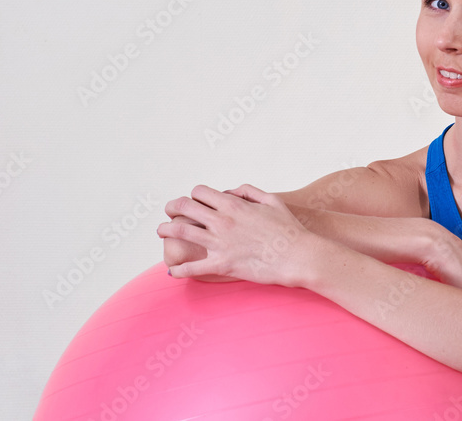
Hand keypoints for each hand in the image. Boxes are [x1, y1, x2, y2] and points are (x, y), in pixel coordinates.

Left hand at [157, 183, 318, 286]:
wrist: (299, 256)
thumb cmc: (289, 229)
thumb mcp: (272, 200)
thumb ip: (249, 191)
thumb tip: (231, 191)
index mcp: (233, 204)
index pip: (199, 192)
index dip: (192, 195)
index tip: (192, 202)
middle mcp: (222, 221)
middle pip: (184, 208)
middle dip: (172, 208)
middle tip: (168, 212)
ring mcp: (220, 243)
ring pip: (181, 233)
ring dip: (167, 231)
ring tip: (162, 232)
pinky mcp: (222, 265)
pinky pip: (193, 267)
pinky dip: (178, 269)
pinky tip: (172, 271)